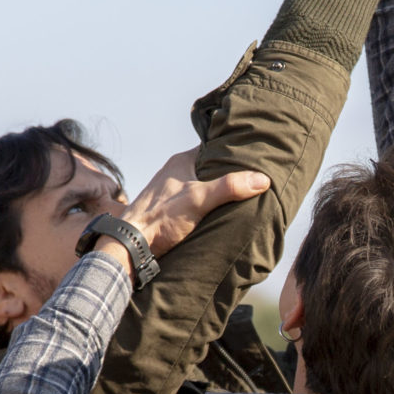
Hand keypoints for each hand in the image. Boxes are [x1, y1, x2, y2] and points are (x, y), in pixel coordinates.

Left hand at [89, 152, 269, 277]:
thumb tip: (262, 179)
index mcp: (181, 162)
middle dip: (229, 172)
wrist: (131, 245)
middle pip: (209, 167)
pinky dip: (209, 205)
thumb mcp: (199, 199)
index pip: (213, 147)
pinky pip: (196, 202)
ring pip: (202, 185)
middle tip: (255, 175)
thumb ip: (229, 187)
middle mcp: (176, 173)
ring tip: (244, 194)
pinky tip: (221, 213)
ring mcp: (172, 192)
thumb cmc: (160, 218)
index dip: (233, 149)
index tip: (255, 153)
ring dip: (219, 191)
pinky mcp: (170, 210)